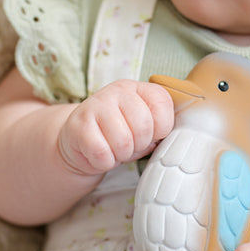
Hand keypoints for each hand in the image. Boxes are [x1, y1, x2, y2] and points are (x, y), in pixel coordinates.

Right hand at [57, 80, 173, 177]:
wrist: (80, 141)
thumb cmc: (118, 135)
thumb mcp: (144, 128)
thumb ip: (159, 129)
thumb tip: (171, 140)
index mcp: (139, 88)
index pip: (163, 106)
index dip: (161, 129)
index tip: (150, 135)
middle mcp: (117, 91)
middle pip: (143, 126)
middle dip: (139, 145)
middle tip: (130, 145)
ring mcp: (95, 105)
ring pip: (122, 141)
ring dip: (121, 155)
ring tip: (114, 149)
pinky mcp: (78, 124)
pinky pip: (101, 152)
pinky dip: (104, 162)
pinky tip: (100, 154)